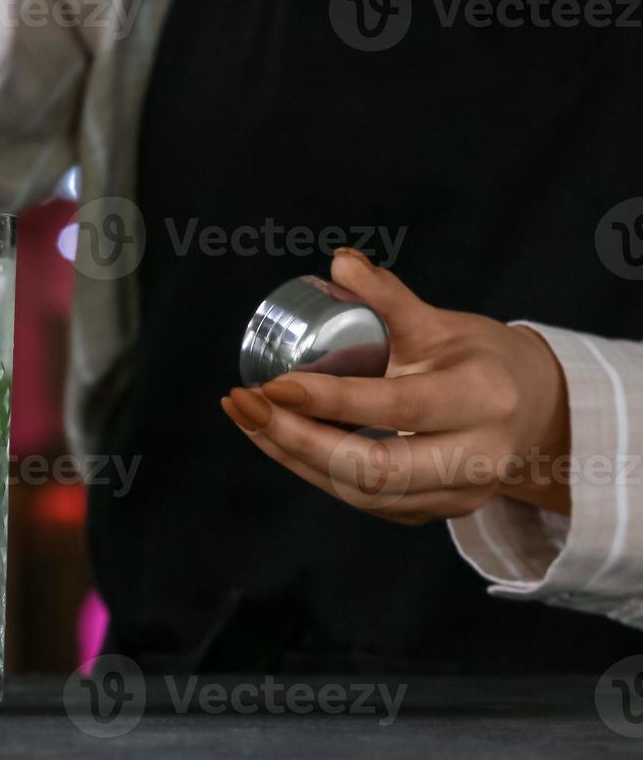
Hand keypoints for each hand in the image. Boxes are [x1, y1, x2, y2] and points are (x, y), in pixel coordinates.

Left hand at [220, 249, 571, 522]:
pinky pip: (361, 499)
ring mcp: (454, 496)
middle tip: (243, 404)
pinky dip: (310, 469)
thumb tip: (340, 262)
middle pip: (375, 470)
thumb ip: (389, 297)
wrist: (532, 412)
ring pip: (361, 492)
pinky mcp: (429, 512)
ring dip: (292, 456)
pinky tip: (273, 436)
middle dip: (298, 441)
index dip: (331, 400)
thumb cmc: (477, 358)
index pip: (398, 408)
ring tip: (246, 416)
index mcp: (482, 400)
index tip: (271, 382)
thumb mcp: (441, 322)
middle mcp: (476, 459)